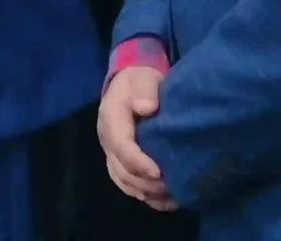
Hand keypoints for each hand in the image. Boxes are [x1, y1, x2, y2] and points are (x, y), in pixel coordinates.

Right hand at [98, 66, 175, 210]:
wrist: (132, 84)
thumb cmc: (140, 81)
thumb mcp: (143, 79)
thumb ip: (144, 91)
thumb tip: (147, 107)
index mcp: (110, 119)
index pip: (121, 146)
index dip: (138, 162)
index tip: (159, 171)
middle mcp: (107, 141)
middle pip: (122, 170)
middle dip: (146, 182)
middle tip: (173, 186)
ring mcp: (112, 154)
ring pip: (124, 182)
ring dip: (147, 192)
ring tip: (172, 196)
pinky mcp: (120, 162)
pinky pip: (128, 185)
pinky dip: (146, 196)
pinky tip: (167, 201)